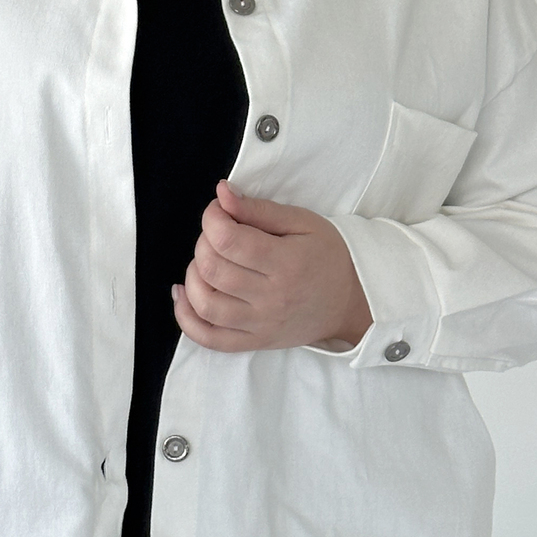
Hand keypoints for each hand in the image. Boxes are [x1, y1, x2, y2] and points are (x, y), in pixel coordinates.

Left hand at [172, 179, 371, 351]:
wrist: (353, 302)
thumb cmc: (329, 257)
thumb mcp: (302, 222)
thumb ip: (258, 209)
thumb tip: (221, 194)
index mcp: (286, 263)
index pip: (228, 240)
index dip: (212, 219)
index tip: (218, 211)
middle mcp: (271, 298)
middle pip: (212, 269)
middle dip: (203, 243)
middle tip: (218, 234)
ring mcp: (261, 325)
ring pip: (205, 303)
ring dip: (193, 275)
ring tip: (206, 261)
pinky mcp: (254, 342)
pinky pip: (209, 338)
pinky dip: (186, 317)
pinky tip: (184, 294)